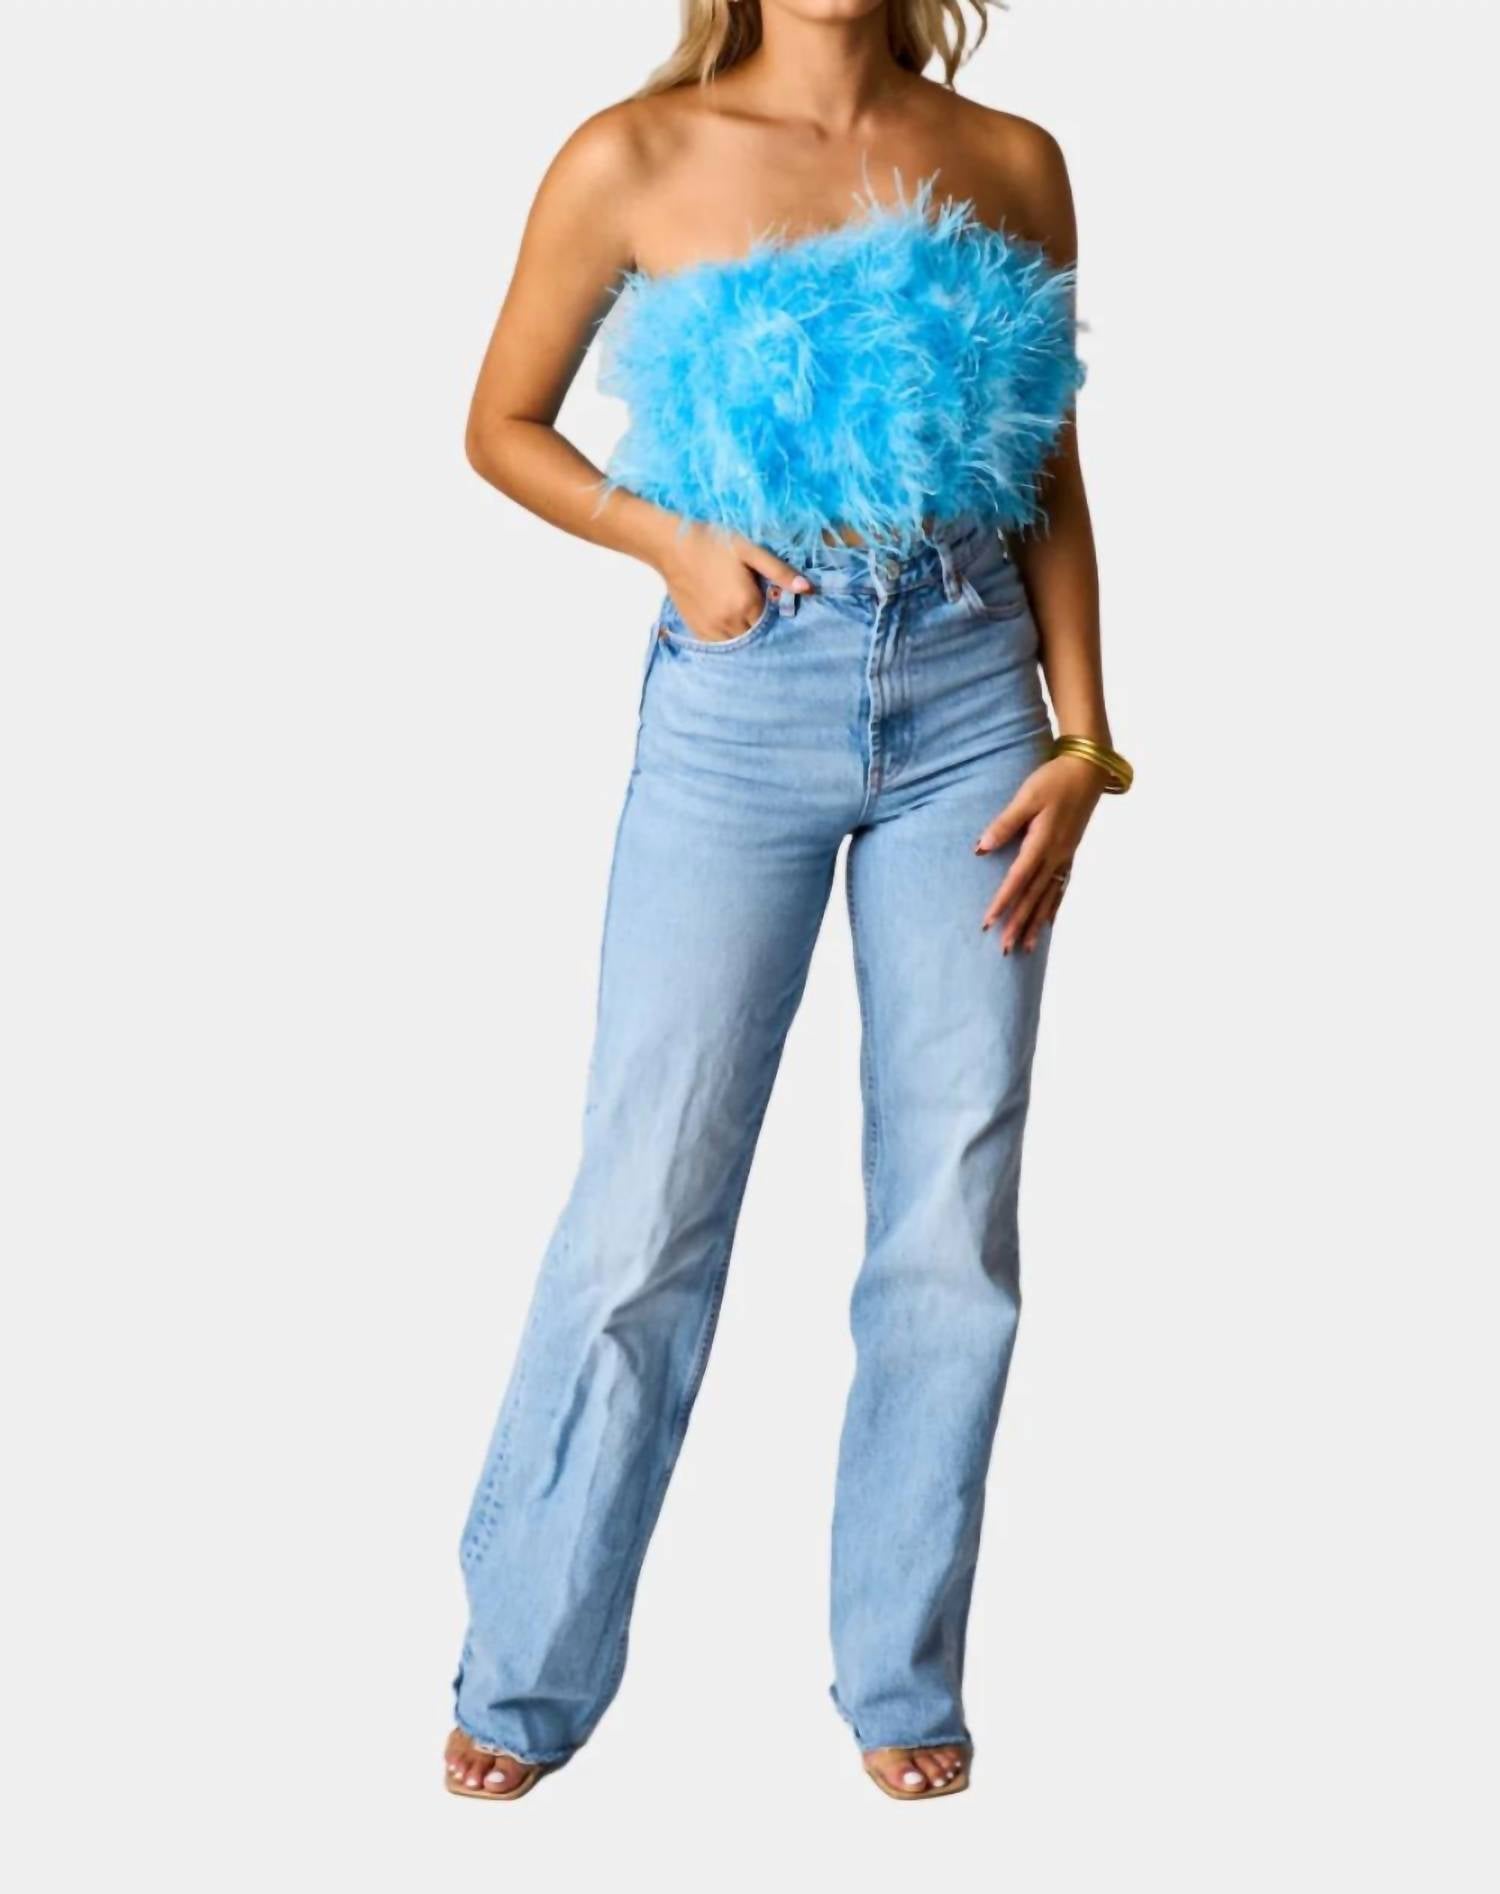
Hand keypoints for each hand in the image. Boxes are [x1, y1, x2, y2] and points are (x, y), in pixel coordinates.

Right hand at [657, 523, 810, 642]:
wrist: (671, 546)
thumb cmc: (714, 542)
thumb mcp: (750, 550)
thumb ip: (779, 571)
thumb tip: (808, 589)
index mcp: (746, 604)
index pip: (772, 623)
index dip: (776, 616)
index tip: (776, 606)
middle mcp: (730, 622)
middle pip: (756, 637)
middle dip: (762, 628)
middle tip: (761, 612)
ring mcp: (711, 629)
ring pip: (738, 645)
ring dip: (745, 636)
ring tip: (746, 620)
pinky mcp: (697, 630)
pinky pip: (719, 645)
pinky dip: (728, 640)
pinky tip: (730, 626)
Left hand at [975, 754, 1105, 952]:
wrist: (1088, 770)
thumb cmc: (1055, 779)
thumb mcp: (1027, 796)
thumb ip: (1005, 823)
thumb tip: (982, 847)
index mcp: (1042, 843)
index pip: (1017, 880)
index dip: (1002, 903)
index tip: (988, 923)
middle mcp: (1055, 856)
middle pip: (1033, 897)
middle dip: (1018, 924)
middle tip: (1004, 949)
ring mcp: (1065, 856)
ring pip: (1048, 897)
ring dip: (1036, 923)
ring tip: (1026, 947)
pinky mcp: (1070, 853)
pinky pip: (1061, 888)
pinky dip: (1053, 908)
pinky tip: (1049, 922)